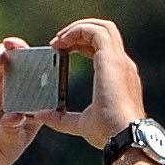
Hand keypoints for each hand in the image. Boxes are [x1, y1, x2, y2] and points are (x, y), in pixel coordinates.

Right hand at [0, 42, 48, 164]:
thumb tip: (16, 116)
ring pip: (2, 57)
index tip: (44, 59)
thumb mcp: (7, 145)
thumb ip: (12, 131)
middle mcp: (20, 89)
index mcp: (35, 103)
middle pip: (25, 62)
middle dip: (22, 51)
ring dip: (0, 52)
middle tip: (16, 47)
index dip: (47, 67)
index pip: (46, 81)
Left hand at [50, 17, 141, 146]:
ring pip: (102, 27)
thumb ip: (61, 118)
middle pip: (105, 32)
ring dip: (78, 28)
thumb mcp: (80, 124)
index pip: (103, 48)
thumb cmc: (108, 133)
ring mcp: (119, 61)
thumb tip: (40, 115)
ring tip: (59, 39)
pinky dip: (77, 31)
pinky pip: (95, 32)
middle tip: (58, 42)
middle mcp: (122, 65)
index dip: (82, 45)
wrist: (124, 137)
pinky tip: (61, 42)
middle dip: (80, 31)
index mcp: (118, 77)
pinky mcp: (112, 60)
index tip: (62, 52)